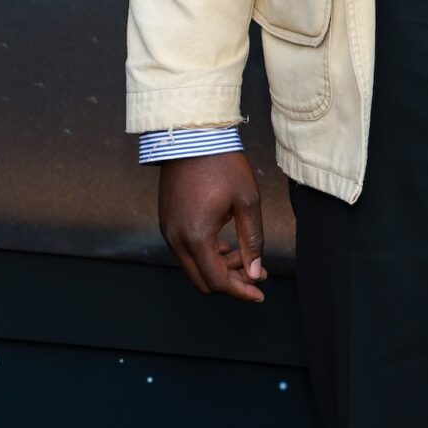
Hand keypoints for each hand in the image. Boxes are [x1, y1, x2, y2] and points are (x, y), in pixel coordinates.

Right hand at [159, 153, 267, 302]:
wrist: (192, 134)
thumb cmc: (222, 163)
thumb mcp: (247, 200)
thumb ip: (252, 240)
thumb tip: (256, 272)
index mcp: (196, 237)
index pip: (218, 281)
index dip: (241, 291)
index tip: (260, 292)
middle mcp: (176, 239)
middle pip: (203, 281)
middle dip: (231, 282)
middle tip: (256, 273)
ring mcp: (168, 230)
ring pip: (193, 267)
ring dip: (219, 268)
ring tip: (245, 255)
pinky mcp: (167, 221)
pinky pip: (185, 251)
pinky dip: (206, 255)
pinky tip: (225, 244)